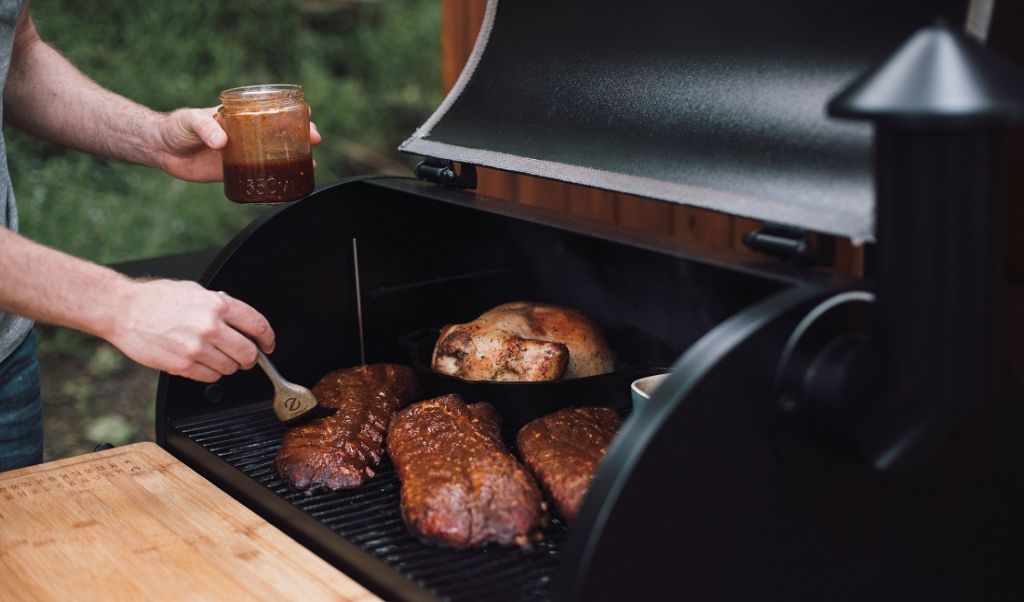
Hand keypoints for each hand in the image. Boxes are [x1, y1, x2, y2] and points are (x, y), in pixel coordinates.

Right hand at [107, 279, 275, 382]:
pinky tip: (201, 361)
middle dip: (250, 357)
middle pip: (249, 353)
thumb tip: (241, 320)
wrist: (123, 310)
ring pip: (230, 368)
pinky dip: (210, 372)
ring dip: (228, 365)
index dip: (267, 338)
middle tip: (245, 356)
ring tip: (215, 355)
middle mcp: (210, 327)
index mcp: (217, 305)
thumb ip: (221, 305)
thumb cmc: (156, 299)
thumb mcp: (195, 291)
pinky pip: (210, 377)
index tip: (267, 344)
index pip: (257, 326)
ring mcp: (196, 348)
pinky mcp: (182, 366)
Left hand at [152, 107, 321, 181]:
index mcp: (240, 116)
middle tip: (315, 141)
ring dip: (294, 158)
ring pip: (275, 154)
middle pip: (280, 133)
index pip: (271, 110)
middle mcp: (246, 133)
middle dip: (301, 135)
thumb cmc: (176, 126)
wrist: (161, 149)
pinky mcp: (235, 171)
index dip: (292, 111)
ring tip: (311, 165)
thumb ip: (205, 127)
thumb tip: (222, 141)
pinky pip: (259, 174)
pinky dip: (275, 178)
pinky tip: (287, 184)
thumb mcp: (190, 121)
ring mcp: (242, 152)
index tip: (308, 114)